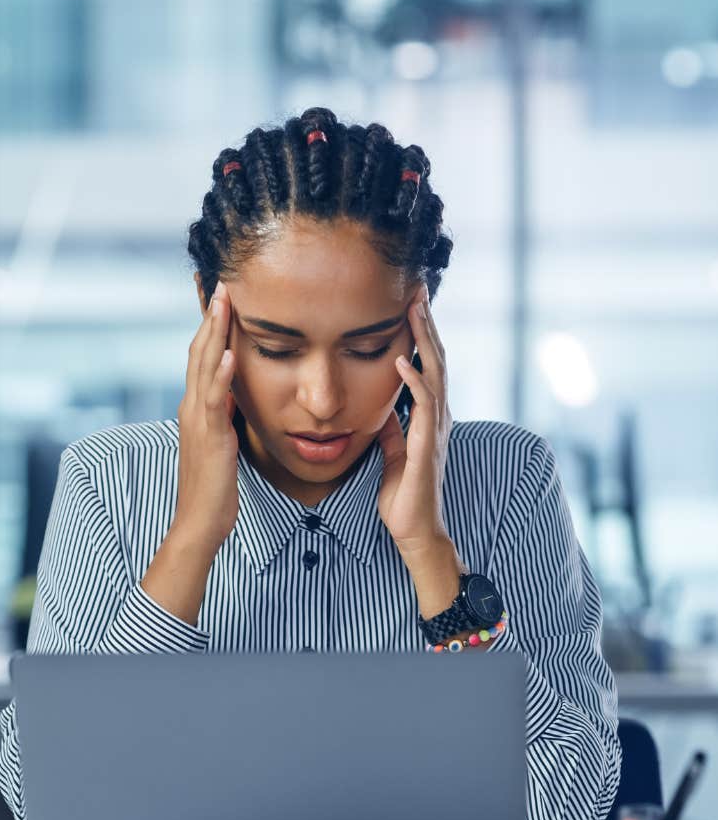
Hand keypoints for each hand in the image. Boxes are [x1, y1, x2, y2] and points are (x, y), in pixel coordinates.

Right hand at [172, 281, 238, 556]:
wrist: (200, 521)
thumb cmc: (214, 487)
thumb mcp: (221, 442)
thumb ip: (224, 415)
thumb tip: (234, 394)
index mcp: (196, 407)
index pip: (202, 356)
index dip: (211, 325)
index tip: (220, 295)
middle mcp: (192, 407)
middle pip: (199, 351)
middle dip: (211, 315)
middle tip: (220, 280)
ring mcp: (198, 420)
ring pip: (204, 366)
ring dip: (214, 332)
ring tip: (224, 300)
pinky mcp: (209, 437)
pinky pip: (215, 400)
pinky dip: (221, 374)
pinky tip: (229, 352)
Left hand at [377, 286, 452, 559]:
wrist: (414, 531)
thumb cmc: (404, 496)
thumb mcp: (393, 455)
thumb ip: (392, 431)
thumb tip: (382, 413)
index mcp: (428, 417)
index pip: (428, 365)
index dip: (421, 334)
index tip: (410, 303)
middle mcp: (437, 417)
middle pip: (436, 359)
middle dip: (427, 323)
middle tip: (418, 288)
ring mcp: (435, 429)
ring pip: (436, 373)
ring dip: (425, 339)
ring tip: (415, 307)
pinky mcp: (427, 445)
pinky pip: (423, 405)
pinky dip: (414, 379)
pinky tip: (404, 358)